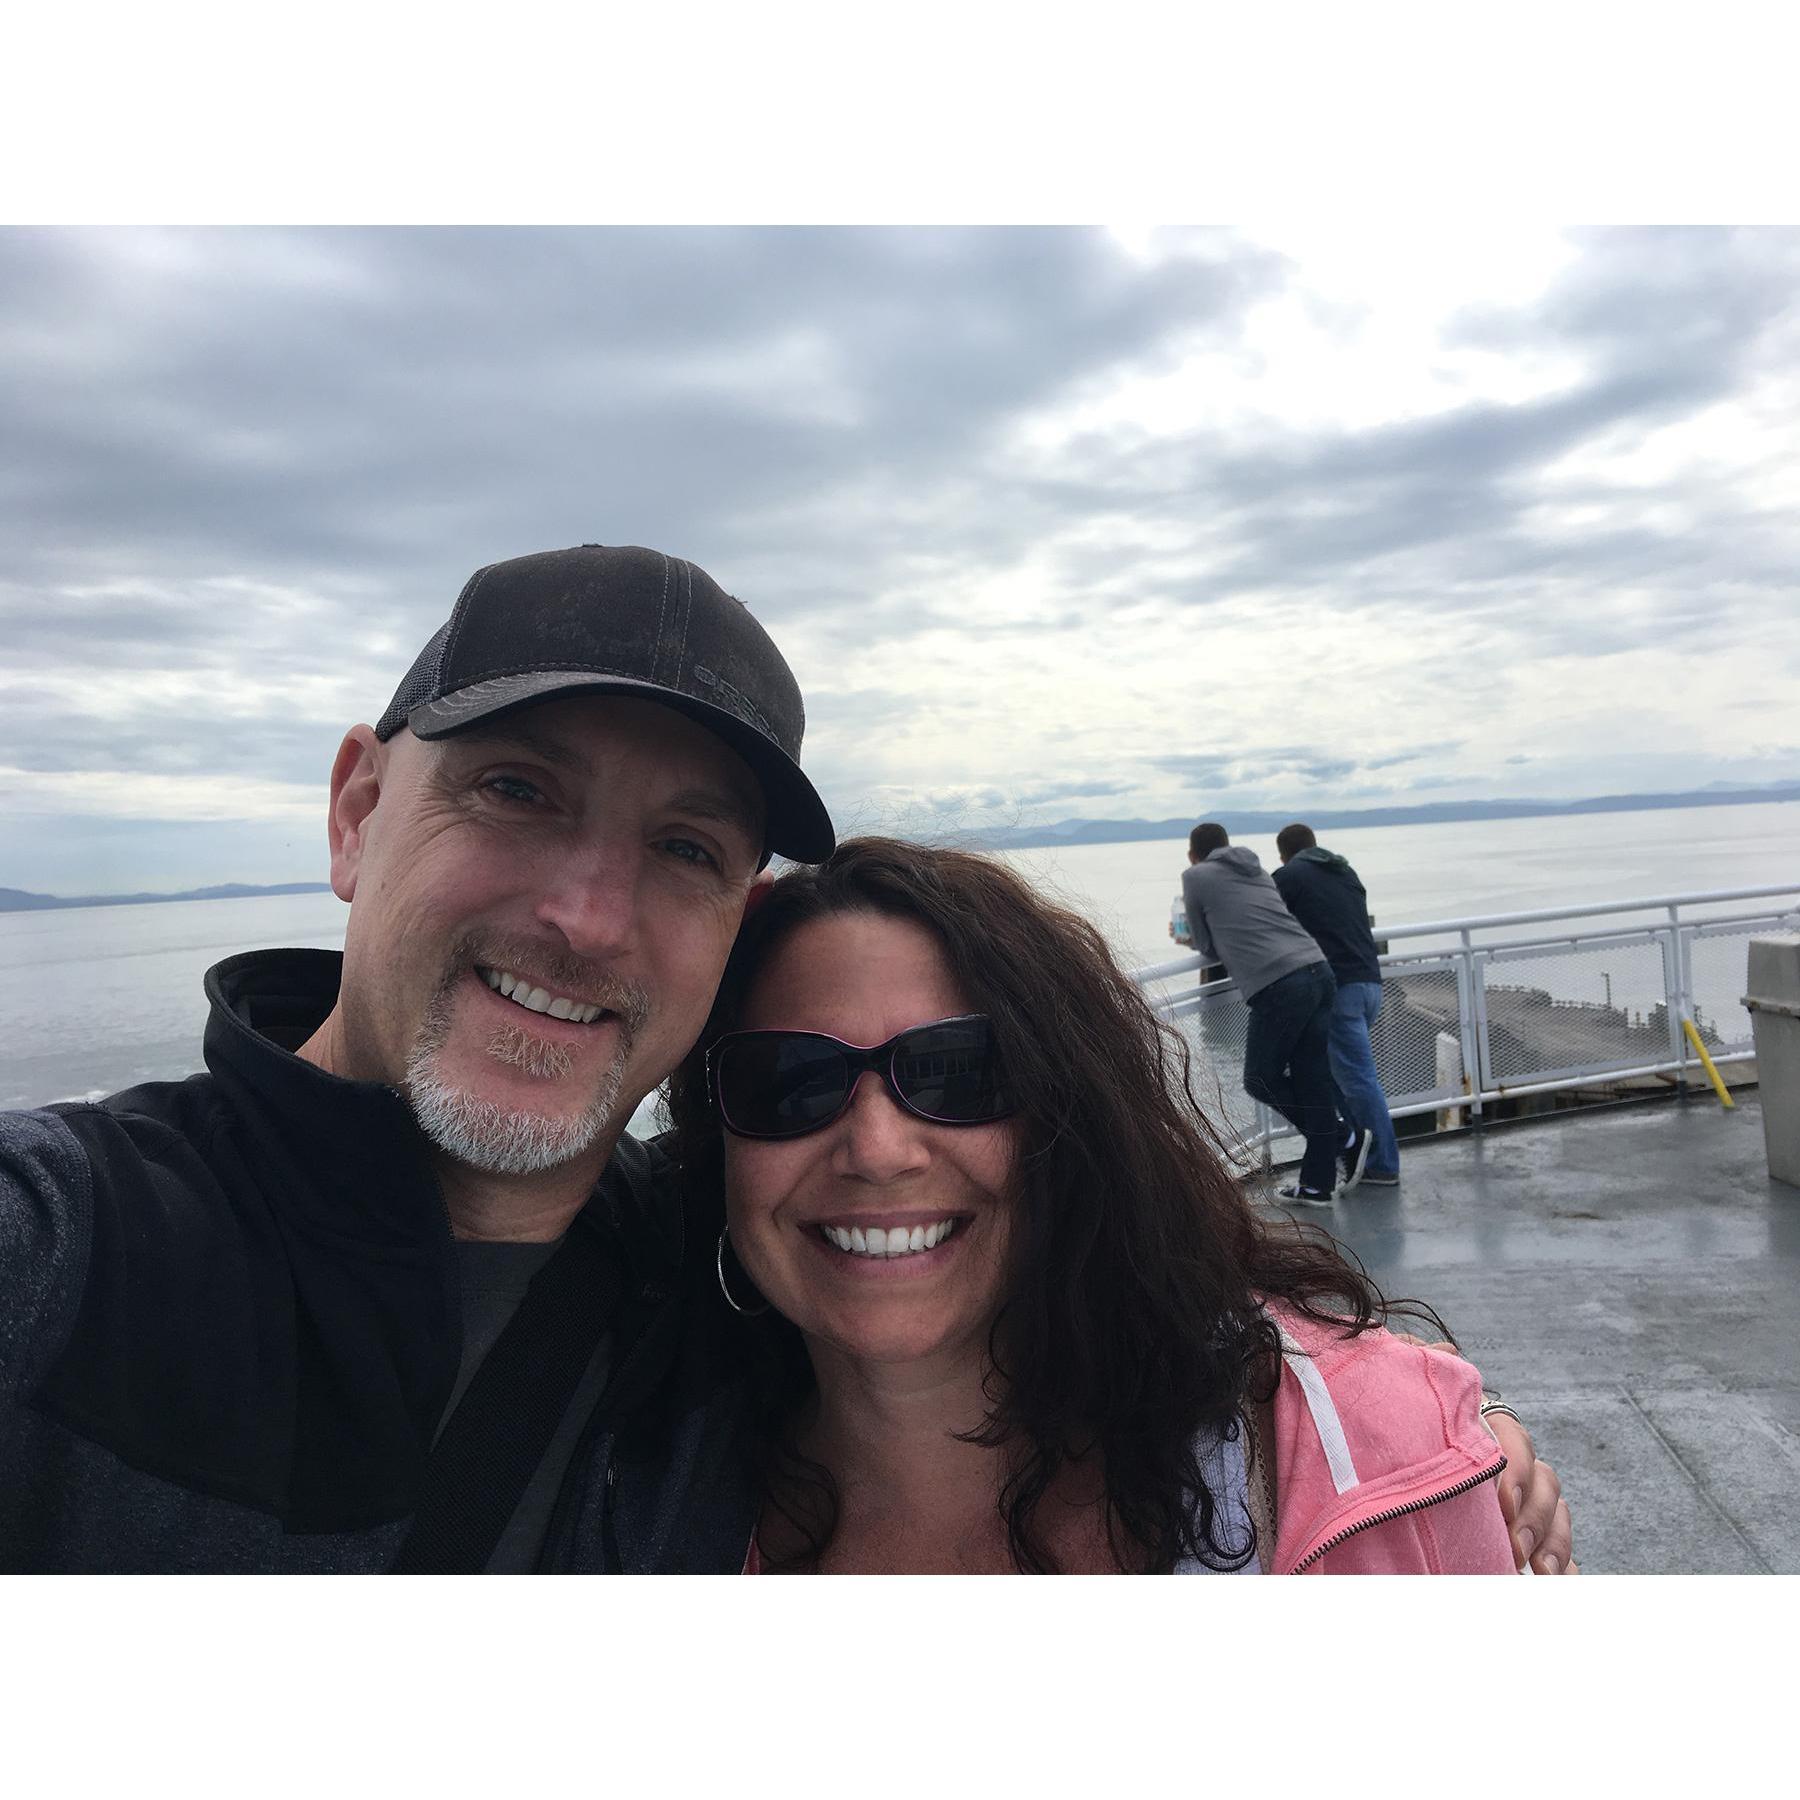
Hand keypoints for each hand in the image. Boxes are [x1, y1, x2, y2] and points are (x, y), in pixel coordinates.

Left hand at [1391, 1334, 1577, 1573]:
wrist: (1386, 1468)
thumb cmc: (1400, 1426)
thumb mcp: (1403, 1398)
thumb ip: (1417, 1367)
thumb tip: (1448, 1352)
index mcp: (1483, 1429)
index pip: (1515, 1439)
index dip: (1516, 1469)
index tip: (1502, 1503)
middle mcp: (1509, 1462)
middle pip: (1544, 1480)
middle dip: (1535, 1515)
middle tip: (1515, 1546)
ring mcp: (1522, 1499)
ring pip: (1556, 1513)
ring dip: (1553, 1542)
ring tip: (1537, 1571)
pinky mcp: (1524, 1535)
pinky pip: (1559, 1550)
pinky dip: (1564, 1565)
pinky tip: (1556, 1582)